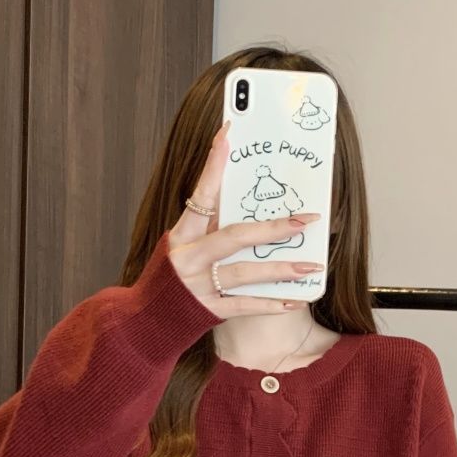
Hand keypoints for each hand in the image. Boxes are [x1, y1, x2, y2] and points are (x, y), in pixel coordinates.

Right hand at [166, 120, 324, 316]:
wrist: (145, 321)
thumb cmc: (170, 278)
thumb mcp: (183, 247)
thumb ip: (208, 228)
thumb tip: (246, 203)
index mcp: (181, 235)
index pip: (201, 194)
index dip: (214, 166)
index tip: (227, 135)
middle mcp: (188, 258)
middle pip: (235, 236)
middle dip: (273, 228)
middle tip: (305, 220)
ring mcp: (198, 286)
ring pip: (245, 273)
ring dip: (281, 270)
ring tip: (311, 266)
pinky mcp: (207, 311)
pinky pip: (245, 306)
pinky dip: (271, 304)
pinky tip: (295, 301)